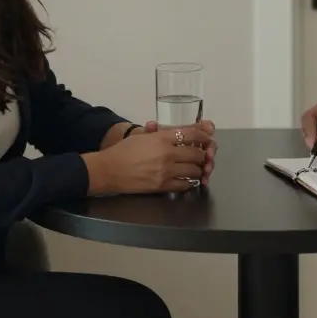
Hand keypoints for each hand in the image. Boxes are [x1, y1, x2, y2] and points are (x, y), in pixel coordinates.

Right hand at [85, 125, 211, 194]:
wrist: (108, 170)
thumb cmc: (123, 151)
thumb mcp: (143, 136)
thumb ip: (161, 133)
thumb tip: (180, 131)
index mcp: (162, 138)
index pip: (192, 133)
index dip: (204, 135)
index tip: (207, 138)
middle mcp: (167, 153)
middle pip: (197, 153)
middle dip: (203, 154)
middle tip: (203, 155)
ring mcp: (166, 171)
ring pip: (195, 170)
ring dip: (198, 169)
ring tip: (196, 167)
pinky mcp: (162, 186)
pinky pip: (186, 185)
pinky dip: (190, 182)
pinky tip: (187, 179)